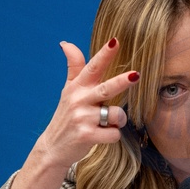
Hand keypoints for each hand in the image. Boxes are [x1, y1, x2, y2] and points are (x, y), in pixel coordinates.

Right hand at [35, 38, 138, 170]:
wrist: (53, 147)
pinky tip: (102, 135)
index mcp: (77, 87)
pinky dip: (112, 135)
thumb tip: (65, 43)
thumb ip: (73, 67)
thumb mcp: (68, 90)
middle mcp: (79, 100)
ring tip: (106, 123)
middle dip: (122, 81)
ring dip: (118, 120)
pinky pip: (113, 134)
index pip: (92, 67)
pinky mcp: (87, 136)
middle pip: (106, 89)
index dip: (104, 54)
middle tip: (136, 75)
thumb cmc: (67, 115)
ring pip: (116, 114)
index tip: (115, 41)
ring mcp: (82, 119)